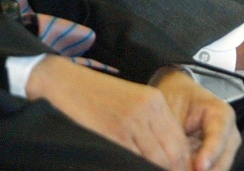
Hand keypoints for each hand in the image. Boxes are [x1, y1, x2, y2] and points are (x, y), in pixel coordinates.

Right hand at [26, 56, 239, 170]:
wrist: (63, 82)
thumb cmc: (94, 96)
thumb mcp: (129, 104)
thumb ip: (149, 127)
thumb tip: (165, 162)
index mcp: (155, 100)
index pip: (180, 144)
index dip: (180, 167)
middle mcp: (148, 108)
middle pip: (173, 156)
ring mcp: (132, 120)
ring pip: (157, 162)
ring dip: (153, 170)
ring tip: (138, 168)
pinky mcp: (115, 132)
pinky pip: (135, 161)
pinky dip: (134, 168)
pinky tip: (127, 167)